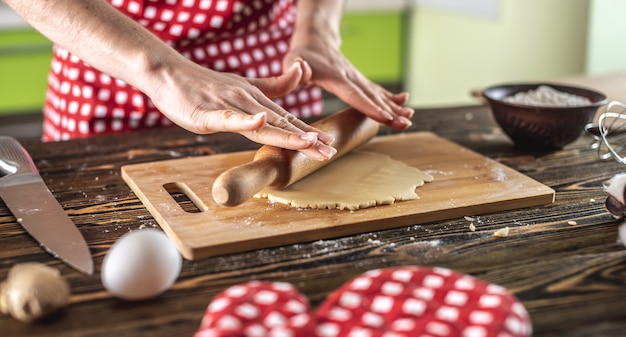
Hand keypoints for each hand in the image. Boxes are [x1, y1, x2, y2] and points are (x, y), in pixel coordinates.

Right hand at [149, 59, 335, 160]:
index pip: (287, 119)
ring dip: (285, 132)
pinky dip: (244, 119)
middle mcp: (248, 102)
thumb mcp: (244, 85)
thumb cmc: (205, 83)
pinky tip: (259, 121)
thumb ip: (273, 85)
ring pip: (261, 122)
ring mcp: (229, 106)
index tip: (329, 144)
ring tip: (308, 141)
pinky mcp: (208, 112)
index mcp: (256, 101)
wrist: (169, 73)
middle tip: (329, 151)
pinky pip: (228, 117)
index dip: (308, 132)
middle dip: (306, 139)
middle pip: (281, 124)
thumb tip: (300, 73)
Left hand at [284, 1, 413, 129]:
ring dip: (395, 107)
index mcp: (335, 77)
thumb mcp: (293, 60)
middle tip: (405, 124)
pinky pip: (377, 91)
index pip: (354, 94)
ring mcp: (357, 79)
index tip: (384, 117)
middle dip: (390, 112)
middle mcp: (351, 78)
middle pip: (372, 97)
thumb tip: (302, 69)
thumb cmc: (302, 54)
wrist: (316, 39)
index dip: (368, 106)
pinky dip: (392, 98)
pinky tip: (405, 103)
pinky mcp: (359, 81)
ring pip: (378, 95)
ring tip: (409, 118)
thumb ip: (296, 68)